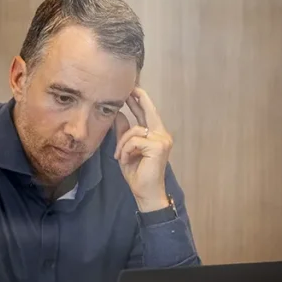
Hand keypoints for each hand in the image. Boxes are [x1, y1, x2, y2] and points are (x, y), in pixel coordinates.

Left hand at [114, 87, 173, 211]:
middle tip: (130, 89)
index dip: (140, 101)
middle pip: (149, 112)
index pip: (148, 114)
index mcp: (156, 135)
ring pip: (134, 130)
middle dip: (139, 100)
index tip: (132, 90)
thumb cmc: (137, 173)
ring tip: (120, 156)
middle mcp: (162, 135)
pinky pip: (133, 141)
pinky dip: (125, 150)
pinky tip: (125, 160)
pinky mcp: (158, 146)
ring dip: (122, 144)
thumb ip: (124, 133)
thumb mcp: (126, 150)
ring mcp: (162, 140)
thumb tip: (119, 115)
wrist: (145, 192)